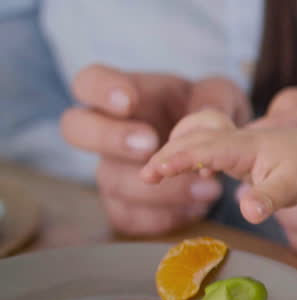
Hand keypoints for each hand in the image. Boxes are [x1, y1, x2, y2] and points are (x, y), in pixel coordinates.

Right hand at [60, 64, 249, 235]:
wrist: (218, 152)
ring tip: (208, 188)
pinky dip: (164, 216)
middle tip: (149, 146)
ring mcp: (114, 170)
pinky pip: (129, 217)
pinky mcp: (126, 206)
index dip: (100, 90)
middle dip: (110, 138)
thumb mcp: (219, 95)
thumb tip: (208, 115)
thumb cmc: (208, 113)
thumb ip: (213, 98)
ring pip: (111, 181)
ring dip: (158, 190)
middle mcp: (109, 131)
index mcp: (127, 95)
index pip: (89, 82)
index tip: (128, 101)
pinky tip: (197, 207)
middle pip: (75, 129)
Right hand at [140, 109, 296, 224]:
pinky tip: (194, 171)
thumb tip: (249, 213)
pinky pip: (206, 143)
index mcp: (246, 146)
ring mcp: (236, 143)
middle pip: (193, 138)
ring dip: (176, 147)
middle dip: (167, 153)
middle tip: (145, 176)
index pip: (205, 148)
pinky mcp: (237, 150)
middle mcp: (237, 140)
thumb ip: (269, 199)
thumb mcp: (294, 187)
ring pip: (197, 135)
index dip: (178, 159)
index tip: (153, 171)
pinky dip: (190, 151)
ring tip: (157, 172)